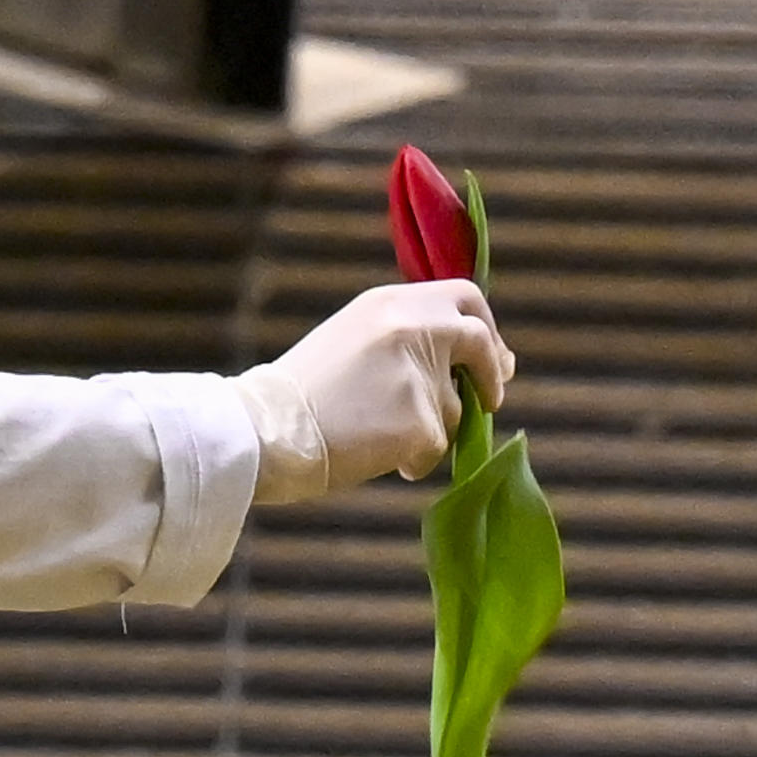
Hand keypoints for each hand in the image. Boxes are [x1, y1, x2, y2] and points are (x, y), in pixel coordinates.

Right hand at [245, 280, 514, 501]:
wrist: (263, 431)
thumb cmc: (302, 393)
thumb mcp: (355, 339)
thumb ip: (407, 338)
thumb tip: (472, 356)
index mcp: (391, 303)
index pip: (465, 297)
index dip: (487, 327)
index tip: (493, 354)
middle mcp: (413, 329)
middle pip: (479, 342)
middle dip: (491, 372)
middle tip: (491, 399)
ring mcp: (421, 376)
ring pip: (455, 409)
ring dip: (431, 428)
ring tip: (375, 432)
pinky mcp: (422, 423)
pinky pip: (436, 448)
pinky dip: (414, 460)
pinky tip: (374, 454)